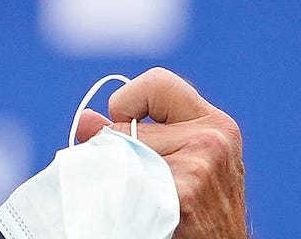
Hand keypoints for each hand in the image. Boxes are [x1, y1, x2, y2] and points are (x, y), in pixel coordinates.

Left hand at [75, 67, 247, 238]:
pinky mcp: (181, 197)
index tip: (127, 130)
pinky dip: (119, 200)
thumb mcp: (183, 166)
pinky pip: (122, 184)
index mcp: (215, 125)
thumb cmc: (198, 217)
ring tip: (140, 202)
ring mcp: (198, 169)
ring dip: (117, 178)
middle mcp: (213, 140)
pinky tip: (142, 216)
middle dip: (120, 150)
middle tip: (137, 183)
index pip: (156, 82)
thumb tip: (85, 120)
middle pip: (128, 124)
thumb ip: (136, 136)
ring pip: (120, 155)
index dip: (129, 103)